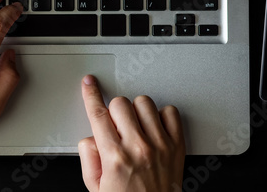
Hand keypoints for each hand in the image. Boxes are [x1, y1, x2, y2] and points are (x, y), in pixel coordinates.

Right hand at [78, 75, 185, 191]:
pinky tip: (154, 129)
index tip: (89, 84)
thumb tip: (91, 137)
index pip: (98, 114)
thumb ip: (88, 157)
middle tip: (116, 127)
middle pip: (120, 103)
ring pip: (144, 103)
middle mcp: (138, 148)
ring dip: (136, 112)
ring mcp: (160, 145)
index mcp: (114, 157)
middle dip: (114, 111)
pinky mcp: (177, 145)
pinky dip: (161, 116)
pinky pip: (170, 112)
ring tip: (136, 129)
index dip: (91, 95)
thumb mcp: (96, 187)